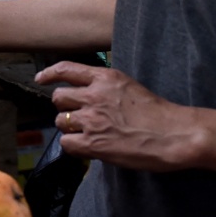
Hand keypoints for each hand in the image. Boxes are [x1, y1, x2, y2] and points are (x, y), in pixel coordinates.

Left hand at [35, 62, 205, 170]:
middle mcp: (94, 95)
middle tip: (77, 117)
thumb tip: (88, 98)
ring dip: (70, 128)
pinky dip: (74, 146)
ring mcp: (92, 120)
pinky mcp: (93, 143)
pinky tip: (88, 147)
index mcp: (105, 78)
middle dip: (64, 108)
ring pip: (60, 121)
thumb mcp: (129, 87)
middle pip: (59, 98)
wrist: (175, 134)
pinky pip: (67, 143)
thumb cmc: (159, 113)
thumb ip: (106, 88)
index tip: (41, 79)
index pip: (66, 69)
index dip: (49, 74)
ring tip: (88, 133)